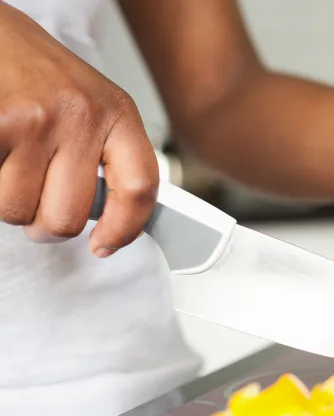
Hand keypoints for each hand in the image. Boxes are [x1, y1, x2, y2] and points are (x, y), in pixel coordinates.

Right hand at [0, 3, 157, 256]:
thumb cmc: (35, 72)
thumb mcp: (89, 105)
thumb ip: (104, 154)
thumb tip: (113, 218)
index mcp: (117, 112)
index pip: (141, 187)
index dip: (126, 228)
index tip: (104, 245)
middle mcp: (83, 116)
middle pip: (68, 217)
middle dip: (43, 220)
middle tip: (34, 195)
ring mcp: (37, 121)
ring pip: (18, 211)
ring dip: (7, 199)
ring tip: (9, 161)